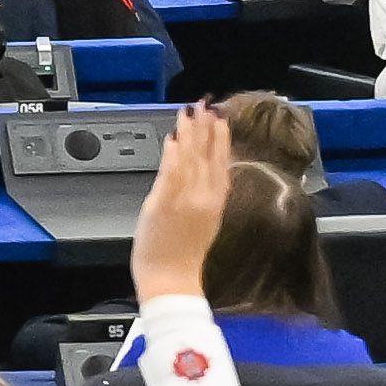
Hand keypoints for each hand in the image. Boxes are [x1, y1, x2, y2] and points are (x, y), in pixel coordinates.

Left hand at [128, 112, 232, 307]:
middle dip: (206, 128)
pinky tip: (172, 139)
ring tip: (189, 113)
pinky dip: (172, 154)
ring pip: (189, 159)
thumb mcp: (205, 223)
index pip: (221, 163)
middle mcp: (204, 197)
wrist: (172, 280)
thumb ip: (204, 196)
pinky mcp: (163, 203)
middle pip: (207, 156)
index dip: (221, 139)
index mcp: (216, 202)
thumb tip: (202, 173)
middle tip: (205, 104)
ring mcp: (184, 199)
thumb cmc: (184, 258)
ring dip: (189, 134)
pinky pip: (170, 173)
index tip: (220, 119)